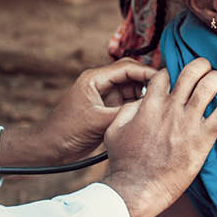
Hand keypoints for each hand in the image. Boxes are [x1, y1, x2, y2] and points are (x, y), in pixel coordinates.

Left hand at [0, 58, 154, 166]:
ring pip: (132, 89)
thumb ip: (124, 112)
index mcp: (94, 79)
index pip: (127, 67)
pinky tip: (149, 114)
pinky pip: (128, 103)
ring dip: (145, 95)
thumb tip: (150, 105)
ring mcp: (105, 96)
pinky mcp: (107, 109)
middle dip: (148, 82)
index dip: (147, 72)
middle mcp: (101, 84)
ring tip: (161, 104)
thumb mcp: (98, 121)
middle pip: (132, 75)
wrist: (50, 149)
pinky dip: (138, 107)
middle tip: (167, 92)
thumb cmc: (66, 131)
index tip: (165, 80)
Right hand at [101, 58, 216, 216]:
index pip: (165, 75)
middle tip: (206, 67)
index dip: (172, 70)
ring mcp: (188, 123)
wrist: (138, 188)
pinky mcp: (202, 139)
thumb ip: (128, 111)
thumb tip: (140, 102)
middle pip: (191, 73)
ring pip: (208, 87)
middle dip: (201, 65)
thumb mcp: (115, 130)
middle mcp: (171, 109)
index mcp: (150, 105)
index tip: (178, 76)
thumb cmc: (124, 163)